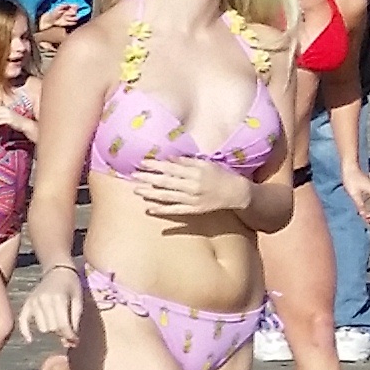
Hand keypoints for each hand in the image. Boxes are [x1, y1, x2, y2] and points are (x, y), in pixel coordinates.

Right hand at [19, 267, 80, 344]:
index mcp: (58, 299)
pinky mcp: (27, 303)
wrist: (58, 271)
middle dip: (62, 332)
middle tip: (68, 328)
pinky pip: (23, 321)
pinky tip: (30, 339)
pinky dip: (26, 331)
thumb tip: (73, 342)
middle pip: (52, 328)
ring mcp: (33, 302)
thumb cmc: (72, 285)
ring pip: (42, 327)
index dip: (70, 336)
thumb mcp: (78, 301)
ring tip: (57, 323)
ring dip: (51, 329)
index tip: (76, 341)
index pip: (62, 325)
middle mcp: (44, 301)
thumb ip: (75, 321)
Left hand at [127, 151, 250, 225]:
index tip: (141, 162)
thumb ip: (187, 161)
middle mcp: (192, 186)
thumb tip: (168, 158)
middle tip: (133, 176)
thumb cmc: (220, 175)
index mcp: (195, 172)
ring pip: (167, 196)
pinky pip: (175, 210)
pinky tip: (149, 209)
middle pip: (166, 182)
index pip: (171, 168)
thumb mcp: (206, 164)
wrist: (236, 193)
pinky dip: (162, 210)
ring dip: (150, 193)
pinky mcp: (194, 210)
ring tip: (136, 190)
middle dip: (148, 178)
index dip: (155, 165)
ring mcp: (192, 199)